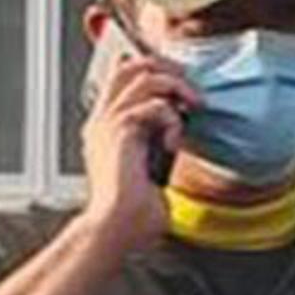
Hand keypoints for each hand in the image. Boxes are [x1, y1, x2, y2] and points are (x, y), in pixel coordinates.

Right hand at [80, 34, 194, 254]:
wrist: (117, 229)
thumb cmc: (133, 209)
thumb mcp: (150, 163)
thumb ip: (156, 137)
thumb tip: (180, 118)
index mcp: (106, 127)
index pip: (122, 76)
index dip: (152, 67)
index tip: (181, 82)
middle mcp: (102, 120)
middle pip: (131, 65)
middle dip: (167, 69)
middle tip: (190, 91)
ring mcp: (107, 124)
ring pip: (144, 75)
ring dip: (177, 88)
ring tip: (192, 107)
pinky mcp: (119, 132)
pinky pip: (154, 106)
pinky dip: (172, 120)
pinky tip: (173, 143)